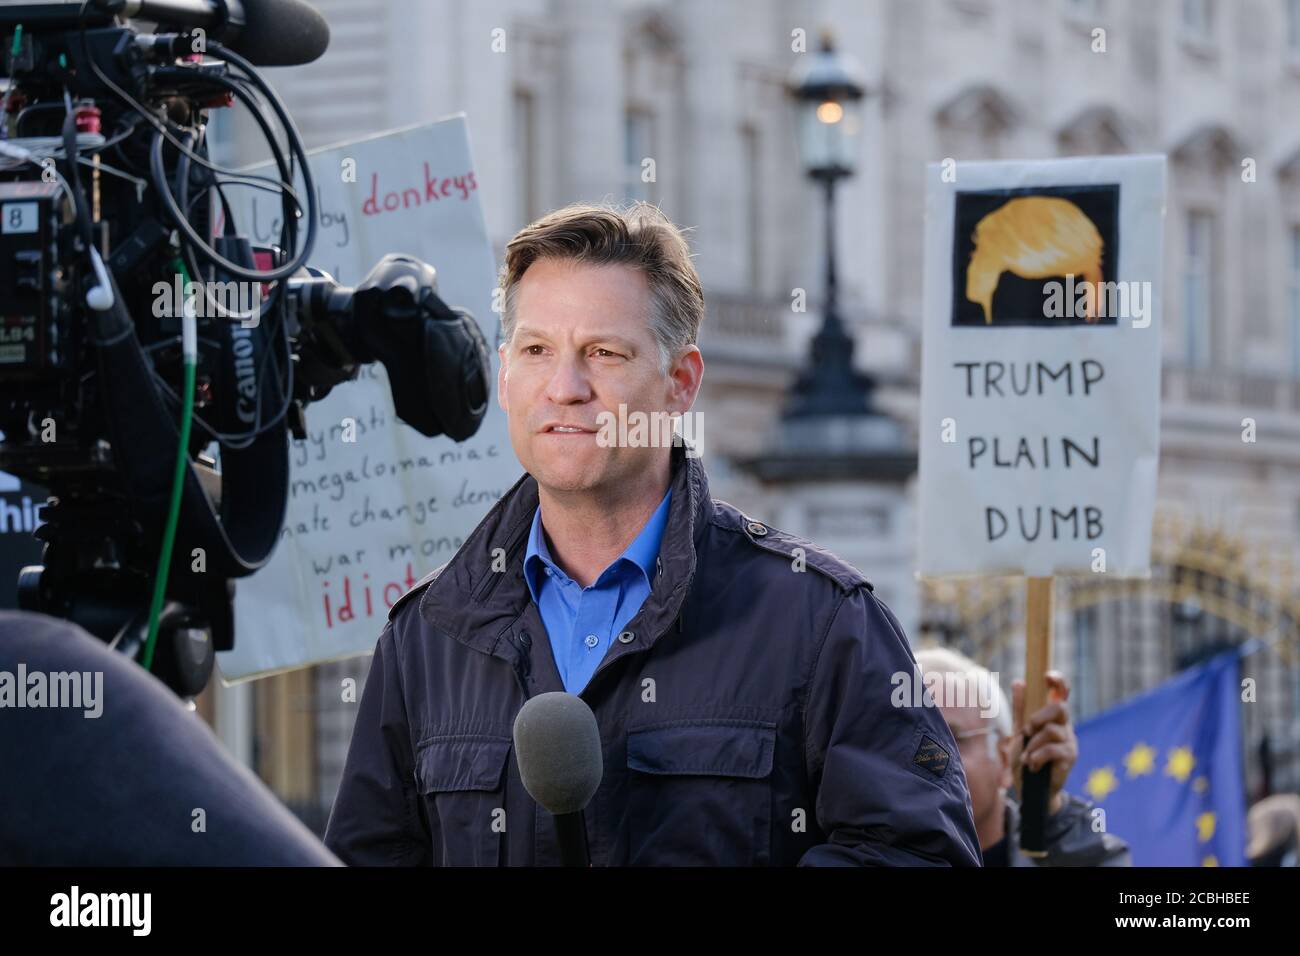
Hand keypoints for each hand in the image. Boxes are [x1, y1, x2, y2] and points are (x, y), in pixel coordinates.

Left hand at [1009, 671, 1075, 815]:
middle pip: (1060, 708)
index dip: (1058, 682)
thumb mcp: (1020, 731)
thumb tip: (1019, 682)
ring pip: (1052, 730)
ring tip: (1027, 756)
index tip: (1048, 676)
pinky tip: (1032, 765)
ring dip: (1033, 744)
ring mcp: (1070, 742)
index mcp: (1053, 717)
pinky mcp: (1070, 758)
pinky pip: (1052, 750)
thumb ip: (1020, 709)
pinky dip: (1036, 757)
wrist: (1031, 788)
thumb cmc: (1026, 757)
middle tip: (1027, 730)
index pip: (1062, 694)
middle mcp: (1065, 726)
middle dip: (1039, 717)